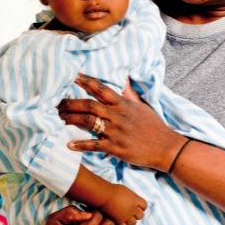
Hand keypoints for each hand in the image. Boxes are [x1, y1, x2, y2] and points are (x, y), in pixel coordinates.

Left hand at [57, 73, 185, 170]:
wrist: (165, 147)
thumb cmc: (155, 126)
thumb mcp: (143, 106)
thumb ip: (130, 94)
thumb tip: (125, 80)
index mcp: (124, 104)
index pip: (102, 89)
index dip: (87, 82)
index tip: (73, 76)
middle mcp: (118, 116)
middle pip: (89, 105)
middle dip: (71, 103)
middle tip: (58, 103)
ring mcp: (116, 132)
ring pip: (88, 122)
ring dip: (72, 119)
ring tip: (60, 118)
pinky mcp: (115, 148)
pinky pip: (94, 145)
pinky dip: (81, 145)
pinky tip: (69, 144)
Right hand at [98, 183, 146, 224]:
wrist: (103, 195)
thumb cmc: (112, 190)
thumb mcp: (125, 191)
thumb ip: (132, 197)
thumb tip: (134, 201)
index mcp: (135, 199)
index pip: (144, 205)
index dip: (141, 207)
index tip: (136, 206)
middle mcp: (133, 208)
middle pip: (141, 215)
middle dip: (136, 215)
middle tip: (129, 213)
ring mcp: (126, 216)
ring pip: (133, 223)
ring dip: (129, 221)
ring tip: (123, 218)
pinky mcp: (119, 221)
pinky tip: (118, 222)